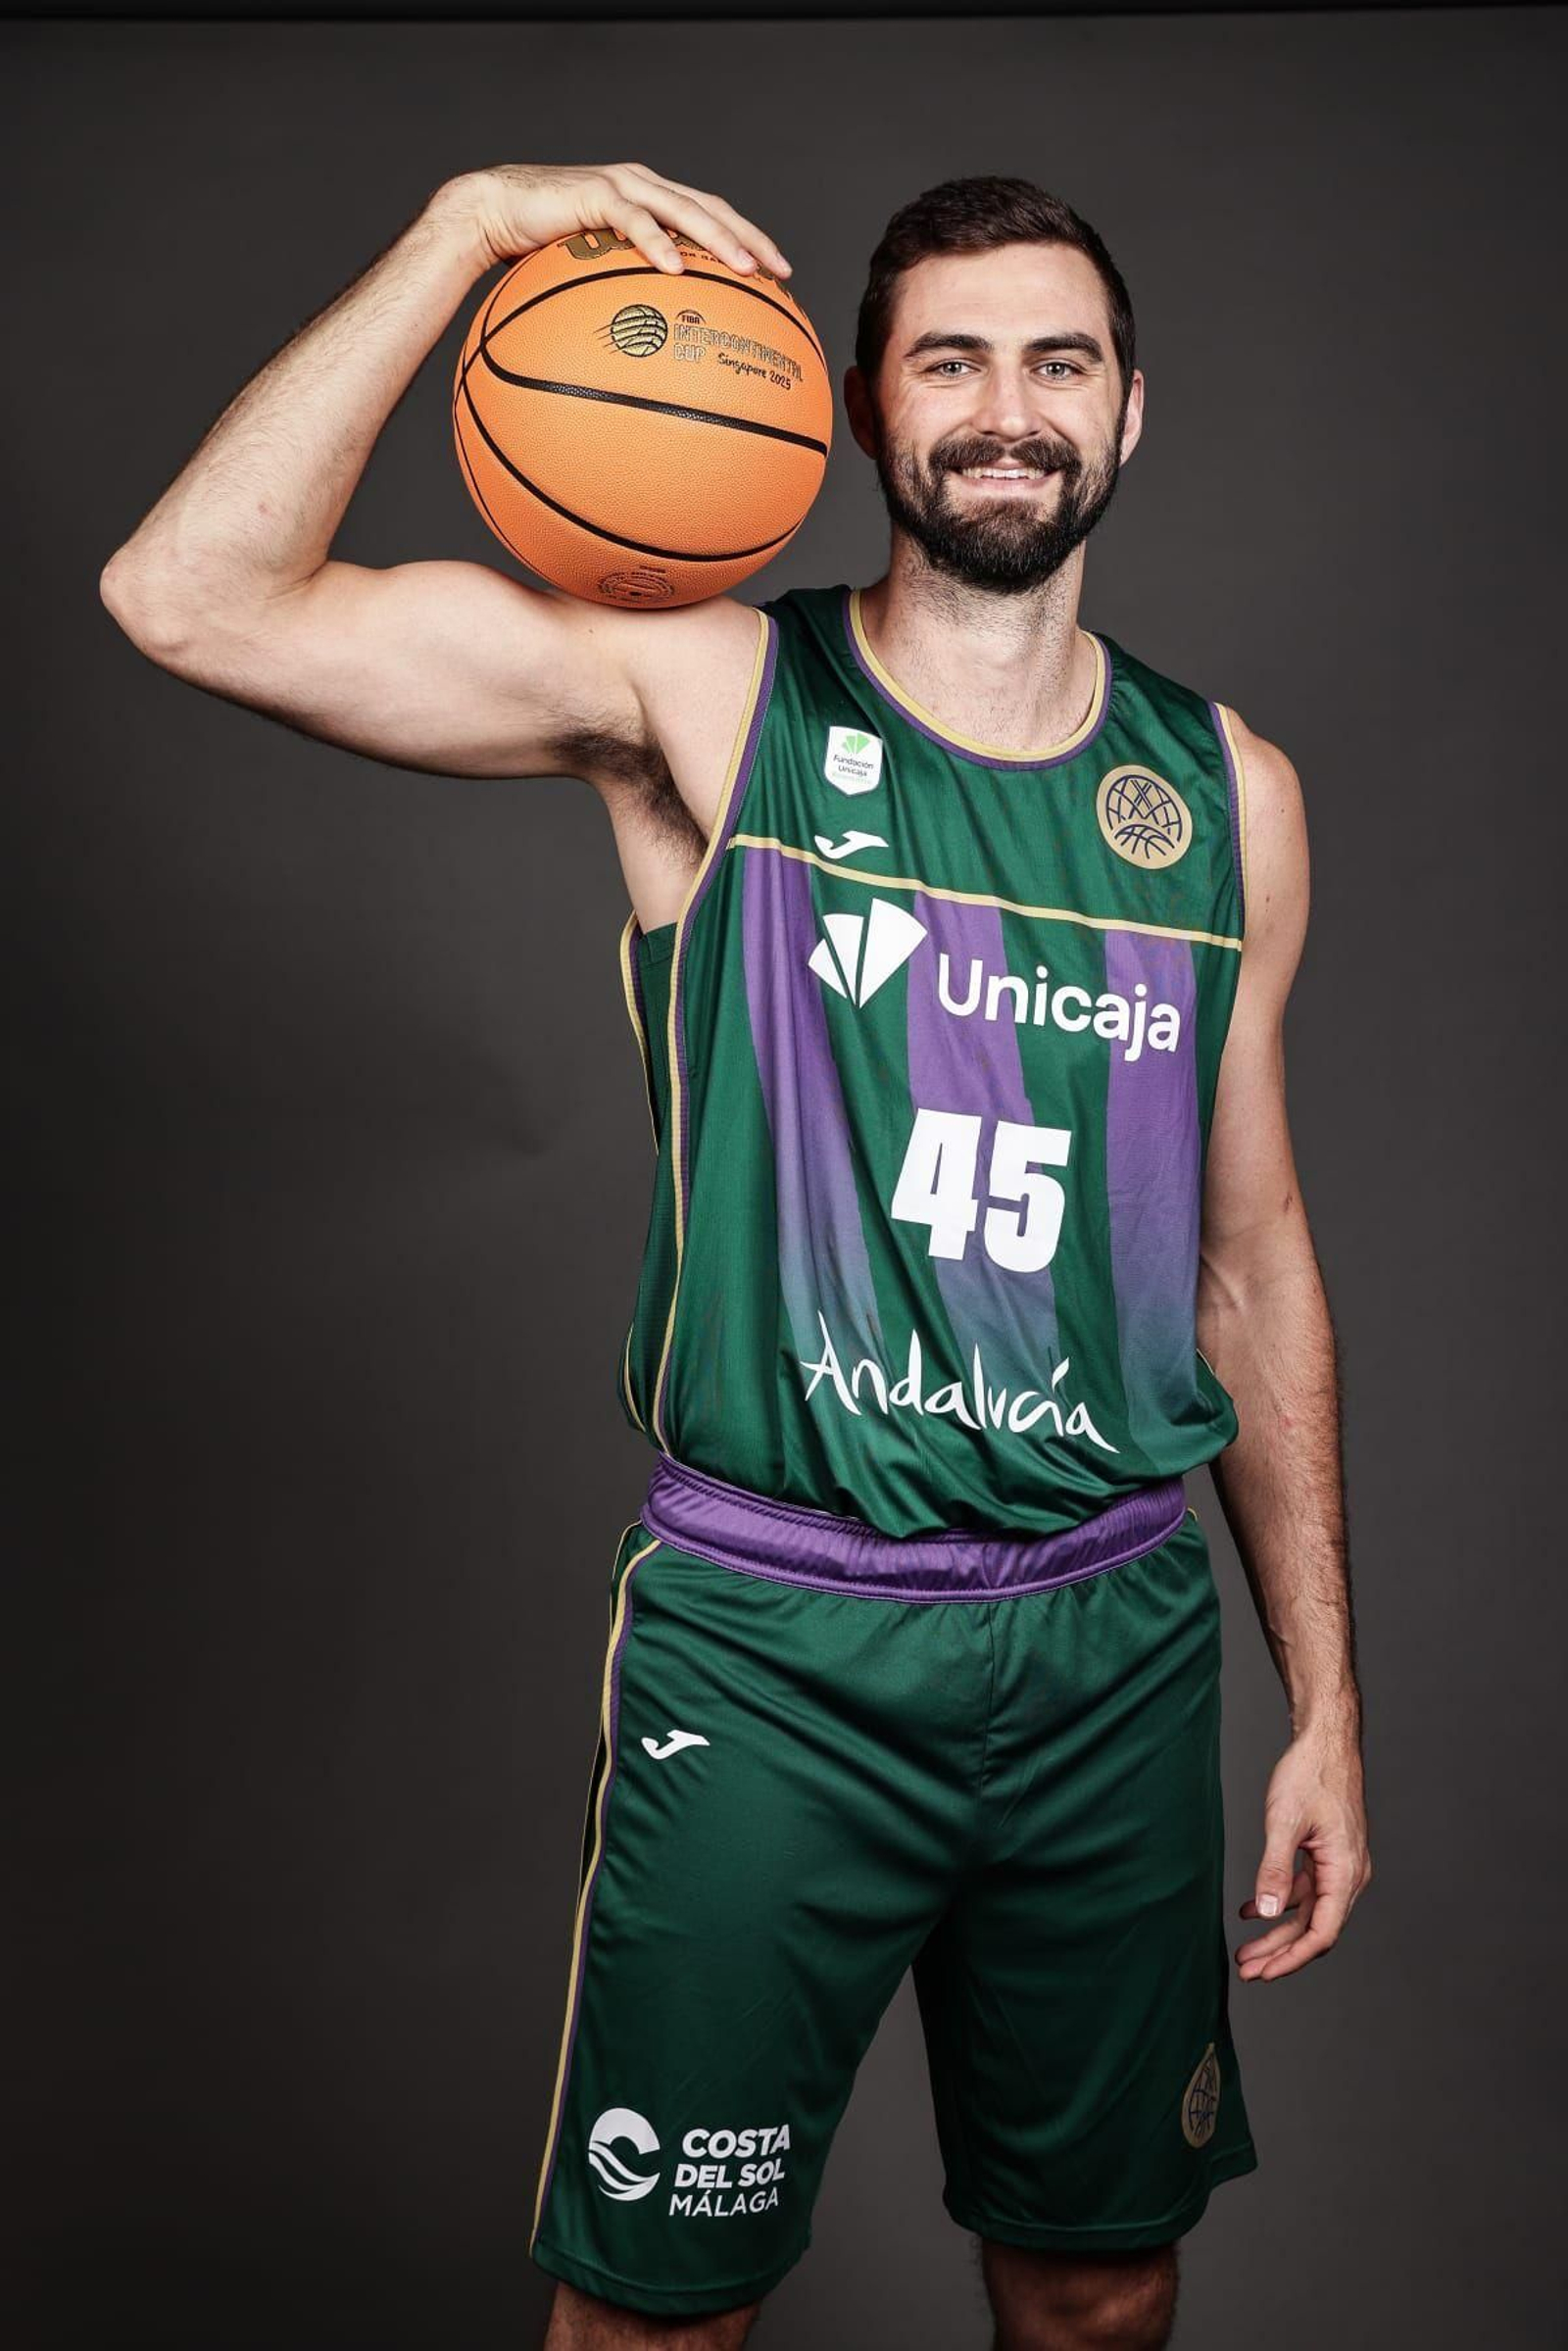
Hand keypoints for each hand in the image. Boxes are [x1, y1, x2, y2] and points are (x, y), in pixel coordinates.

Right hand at [437, 161, 790, 282]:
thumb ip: (626, 291)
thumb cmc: (541, 251)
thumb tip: (654, 346)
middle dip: (749, 239)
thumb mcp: (594, 273)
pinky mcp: (594, 192)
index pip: (712, 215)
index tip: (779, 274)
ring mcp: (622, 184)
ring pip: (683, 208)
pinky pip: (633, 219)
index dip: (748, 239)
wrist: (493, 214)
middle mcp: (644, 185)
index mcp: (652, 200)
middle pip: (711, 208)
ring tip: (744, 269)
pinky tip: (678, 268)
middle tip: (779, 273)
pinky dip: (658, 242)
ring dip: (718, 238)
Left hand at [1237, 1723, 1370, 1981]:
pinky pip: (1306, 1891)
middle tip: (1246, 1971)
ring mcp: (1340, 1867)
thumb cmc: (1309, 1774)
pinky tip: (1250, 1909)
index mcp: (1345, 1872)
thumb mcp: (1284, 1821)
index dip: (1292, 1958)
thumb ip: (1274, 1869)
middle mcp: (1349, 1876)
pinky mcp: (1328, 1856)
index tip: (1263, 1973)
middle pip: (1315, 1929)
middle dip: (1280, 1953)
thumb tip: (1266, 1913)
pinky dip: (1280, 1902)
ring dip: (1277, 1933)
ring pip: (1309, 1913)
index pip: (1323, 1933)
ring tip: (1245, 1950)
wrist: (1326, 1741)